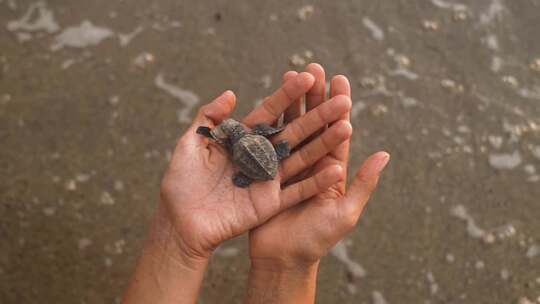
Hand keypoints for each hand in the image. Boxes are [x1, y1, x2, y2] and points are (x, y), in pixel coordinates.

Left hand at [159, 71, 353, 262]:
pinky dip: (316, 181)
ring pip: (301, 158)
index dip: (287, 95)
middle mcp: (260, 156)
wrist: (180, 223)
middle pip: (293, 132)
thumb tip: (230, 93)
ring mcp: (268, 179)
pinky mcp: (271, 202)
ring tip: (347, 125)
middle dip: (317, 115)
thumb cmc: (180, 184)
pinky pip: (297, 191)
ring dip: (324, 143)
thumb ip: (209, 118)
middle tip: (341, 98)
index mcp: (243, 140)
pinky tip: (336, 168)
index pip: (270, 112)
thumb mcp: (190, 145)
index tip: (307, 75)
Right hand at [249, 64, 389, 268]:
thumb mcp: (346, 213)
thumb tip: (384, 154)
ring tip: (291, 77)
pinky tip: (268, 103)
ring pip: (291, 128)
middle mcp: (310, 163)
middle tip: (314, 69)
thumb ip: (363, 184)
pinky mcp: (267, 172)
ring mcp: (288, 165)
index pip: (337, 132)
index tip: (340, 81)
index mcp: (331, 170)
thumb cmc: (317, 240)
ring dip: (292, 103)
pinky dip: (270, 124)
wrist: (283, 258)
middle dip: (314, 96)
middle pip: (313, 123)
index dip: (338, 107)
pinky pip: (269, 144)